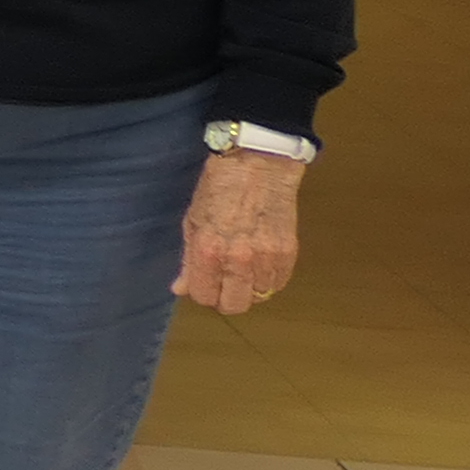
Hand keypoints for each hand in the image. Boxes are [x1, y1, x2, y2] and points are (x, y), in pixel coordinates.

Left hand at [175, 148, 304, 313]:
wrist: (258, 164)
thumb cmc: (218, 188)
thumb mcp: (192, 221)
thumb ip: (188, 259)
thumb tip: (181, 288)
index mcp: (208, 250)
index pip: (204, 296)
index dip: (202, 292)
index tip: (204, 282)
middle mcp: (238, 259)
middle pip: (234, 305)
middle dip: (225, 298)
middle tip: (223, 282)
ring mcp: (266, 257)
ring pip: (258, 296)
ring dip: (249, 288)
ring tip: (243, 269)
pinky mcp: (288, 252)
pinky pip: (279, 282)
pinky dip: (269, 279)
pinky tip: (260, 263)